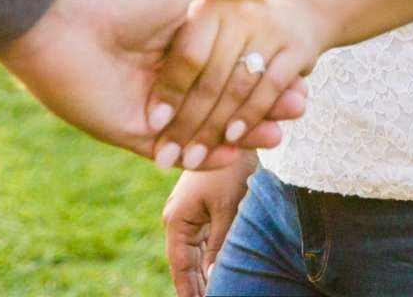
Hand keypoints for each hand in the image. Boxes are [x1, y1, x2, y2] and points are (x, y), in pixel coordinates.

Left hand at [0, 0, 307, 160]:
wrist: (65, 21)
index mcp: (177, 40)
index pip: (231, 65)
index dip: (266, 73)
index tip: (302, 79)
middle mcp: (165, 75)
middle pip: (223, 100)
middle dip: (261, 108)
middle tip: (298, 112)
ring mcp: (149, 106)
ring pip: (204, 129)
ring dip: (241, 135)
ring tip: (278, 136)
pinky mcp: (130, 132)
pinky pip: (172, 150)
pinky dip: (203, 155)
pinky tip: (235, 153)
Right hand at [162, 147, 255, 296]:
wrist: (236, 132)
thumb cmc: (231, 169)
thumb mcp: (228, 210)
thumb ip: (219, 247)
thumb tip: (213, 280)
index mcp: (177, 219)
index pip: (180, 268)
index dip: (189, 292)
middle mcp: (177, 219)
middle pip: (185, 265)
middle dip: (196, 287)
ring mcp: (188, 215)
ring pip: (194, 256)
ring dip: (202, 277)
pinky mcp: (200, 210)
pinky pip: (202, 244)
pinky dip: (209, 262)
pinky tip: (216, 277)